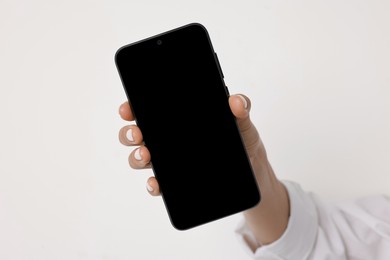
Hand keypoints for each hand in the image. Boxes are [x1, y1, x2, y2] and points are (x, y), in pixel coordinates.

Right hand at [118, 94, 264, 194]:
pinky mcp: (175, 182)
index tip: (128, 109)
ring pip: (141, 158)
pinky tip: (156, 183)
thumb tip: (235, 101)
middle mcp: (167, 139)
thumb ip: (240, 110)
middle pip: (137, 134)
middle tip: (137, 134)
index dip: (132, 108)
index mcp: (177, 120)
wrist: (252, 170)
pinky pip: (157, 183)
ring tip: (145, 156)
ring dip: (136, 157)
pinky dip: (153, 185)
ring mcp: (169, 161)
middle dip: (129, 133)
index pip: (148, 110)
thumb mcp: (242, 123)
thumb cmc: (242, 141)